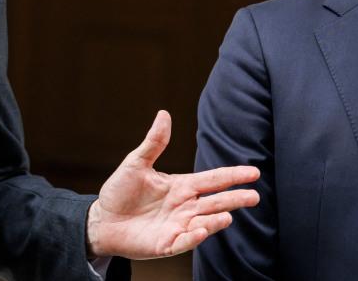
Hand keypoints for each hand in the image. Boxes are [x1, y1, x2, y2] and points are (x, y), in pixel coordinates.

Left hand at [86, 110, 259, 258]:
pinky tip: (202, 230)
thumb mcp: (136, 163)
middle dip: (235, 199)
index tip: (254, 172)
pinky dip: (193, 238)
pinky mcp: (167, 244)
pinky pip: (184, 242)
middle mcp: (185, 207)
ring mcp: (178, 226)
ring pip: (204, 222)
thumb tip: (164, 114)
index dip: (233, 176)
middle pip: (216, 202)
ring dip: (217, 220)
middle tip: (254, 197)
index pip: (213, 180)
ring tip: (228, 216)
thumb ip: (154, 142)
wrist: (103, 220)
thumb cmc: (120, 191)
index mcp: (182, 186)